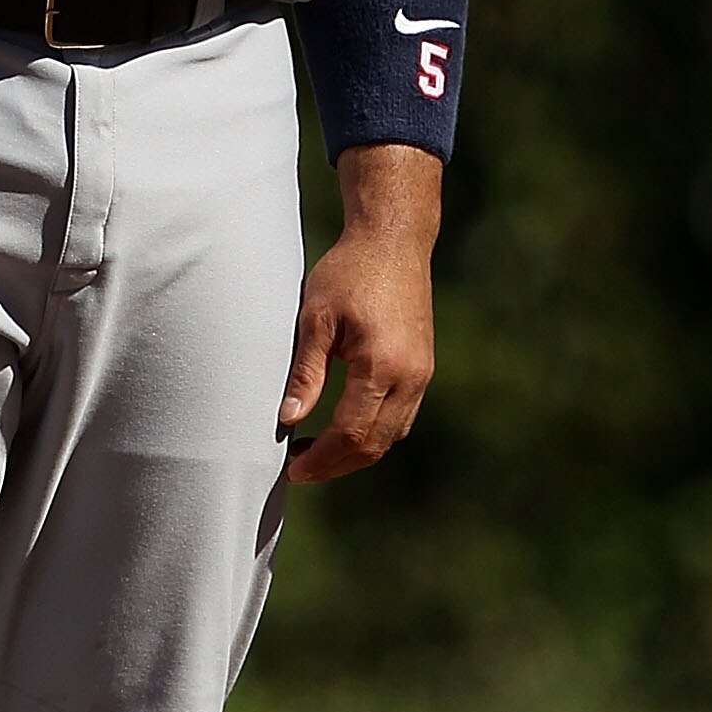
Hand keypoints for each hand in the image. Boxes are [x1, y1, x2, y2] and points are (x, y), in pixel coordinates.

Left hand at [278, 143, 440, 482]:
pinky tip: (343, 429)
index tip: (291, 468)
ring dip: (355, 453)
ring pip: (391, 437)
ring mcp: (422, 376)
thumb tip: (288, 419)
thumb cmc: (348, 272)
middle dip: (336, 465)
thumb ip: (305, 372)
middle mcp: (410, 379)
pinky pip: (401, 418)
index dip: (321, 458)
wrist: (394, 242)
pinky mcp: (423, 370)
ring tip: (314, 453)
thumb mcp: (315, 318)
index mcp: (381, 367)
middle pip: (374, 445)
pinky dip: (373, 433)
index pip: (350, 433)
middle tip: (298, 469)